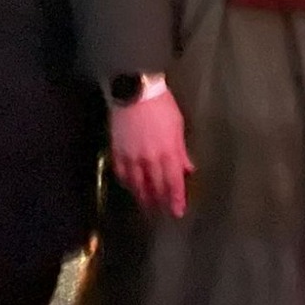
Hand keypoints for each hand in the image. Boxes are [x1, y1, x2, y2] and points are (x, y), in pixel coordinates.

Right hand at [110, 89, 191, 216]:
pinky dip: (127, 183)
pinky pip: (121, 174)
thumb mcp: (177, 127)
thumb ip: (181, 151)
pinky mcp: (117, 151)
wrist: (136, 91)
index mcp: (168, 153)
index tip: (178, 212)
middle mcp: (149, 160)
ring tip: (146, 205)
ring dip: (142, 197)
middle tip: (162, 212)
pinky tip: (130, 186)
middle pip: (155, 187)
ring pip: (137, 185)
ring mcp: (131, 157)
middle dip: (160, 202)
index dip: (176, 199)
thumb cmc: (162, 105)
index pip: (173, 183)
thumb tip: (187, 169)